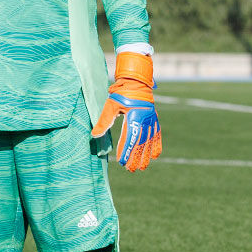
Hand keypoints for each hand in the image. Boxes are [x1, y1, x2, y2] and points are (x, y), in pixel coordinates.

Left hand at [93, 51, 160, 171]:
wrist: (136, 81)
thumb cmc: (121, 93)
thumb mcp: (110, 105)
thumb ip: (104, 121)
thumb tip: (94, 135)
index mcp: (134, 117)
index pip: (130, 139)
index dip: (126, 152)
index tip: (121, 163)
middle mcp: (145, 120)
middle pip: (141, 143)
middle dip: (136, 158)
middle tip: (131, 170)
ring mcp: (151, 120)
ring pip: (149, 141)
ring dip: (146, 155)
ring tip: (142, 168)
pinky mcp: (154, 119)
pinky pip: (157, 135)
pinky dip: (156, 146)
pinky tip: (156, 156)